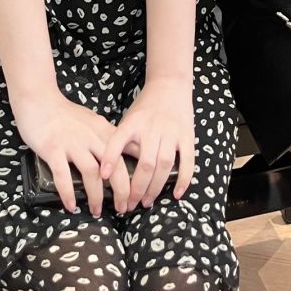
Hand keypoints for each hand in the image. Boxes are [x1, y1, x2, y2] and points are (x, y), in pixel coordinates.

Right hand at [12, 87, 131, 214]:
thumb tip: (122, 156)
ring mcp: (72, 143)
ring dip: (96, 195)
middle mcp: (91, 137)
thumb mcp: (92, 121)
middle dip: (121, 190)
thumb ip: (106, 137)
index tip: (136, 192)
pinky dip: (68, 192)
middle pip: (114, 166)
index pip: (126, 153)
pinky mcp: (53, 149)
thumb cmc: (65, 114)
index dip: (134, 174)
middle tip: (123, 208)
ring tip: (97, 211)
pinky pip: (63, 175)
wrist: (39, 100)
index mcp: (103, 130)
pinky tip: (71, 206)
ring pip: (91, 173)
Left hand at [99, 74, 194, 211]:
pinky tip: (176, 194)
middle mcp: (152, 128)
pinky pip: (188, 161)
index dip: (110, 158)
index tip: (103, 176)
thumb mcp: (128, 118)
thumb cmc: (145, 107)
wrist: (169, 85)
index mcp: (133, 122)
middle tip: (129, 205)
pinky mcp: (187, 136)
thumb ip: (121, 140)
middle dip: (136, 188)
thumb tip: (107, 170)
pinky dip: (183, 179)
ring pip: (164, 165)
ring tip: (146, 202)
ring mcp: (171, 132)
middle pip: (145, 163)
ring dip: (155, 187)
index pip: (119, 140)